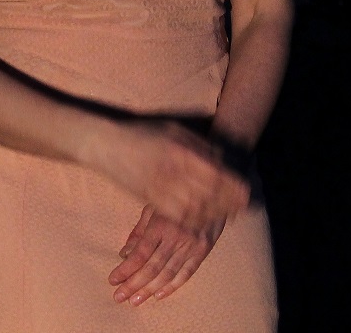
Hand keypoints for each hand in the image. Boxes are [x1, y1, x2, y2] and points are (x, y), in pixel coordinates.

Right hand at [92, 120, 248, 229]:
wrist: (104, 145)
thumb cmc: (140, 133)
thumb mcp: (172, 129)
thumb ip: (199, 144)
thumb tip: (223, 158)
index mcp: (180, 152)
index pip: (217, 175)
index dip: (235, 187)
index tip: (246, 190)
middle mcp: (172, 172)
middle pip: (210, 195)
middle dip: (229, 203)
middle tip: (242, 206)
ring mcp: (160, 188)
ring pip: (196, 209)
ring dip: (214, 213)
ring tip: (226, 213)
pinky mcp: (150, 200)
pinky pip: (177, 217)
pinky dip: (193, 220)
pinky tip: (202, 219)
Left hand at [109, 204, 222, 305]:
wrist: (210, 195)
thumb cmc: (174, 200)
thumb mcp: (152, 209)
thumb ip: (138, 232)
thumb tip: (124, 254)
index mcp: (160, 225)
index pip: (140, 253)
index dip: (126, 269)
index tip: (112, 280)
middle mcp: (176, 238)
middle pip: (152, 267)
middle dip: (134, 284)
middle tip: (119, 297)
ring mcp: (191, 246)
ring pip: (167, 273)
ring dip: (149, 289)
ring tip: (135, 301)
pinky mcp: (203, 252)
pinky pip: (186, 273)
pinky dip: (172, 286)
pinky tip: (158, 295)